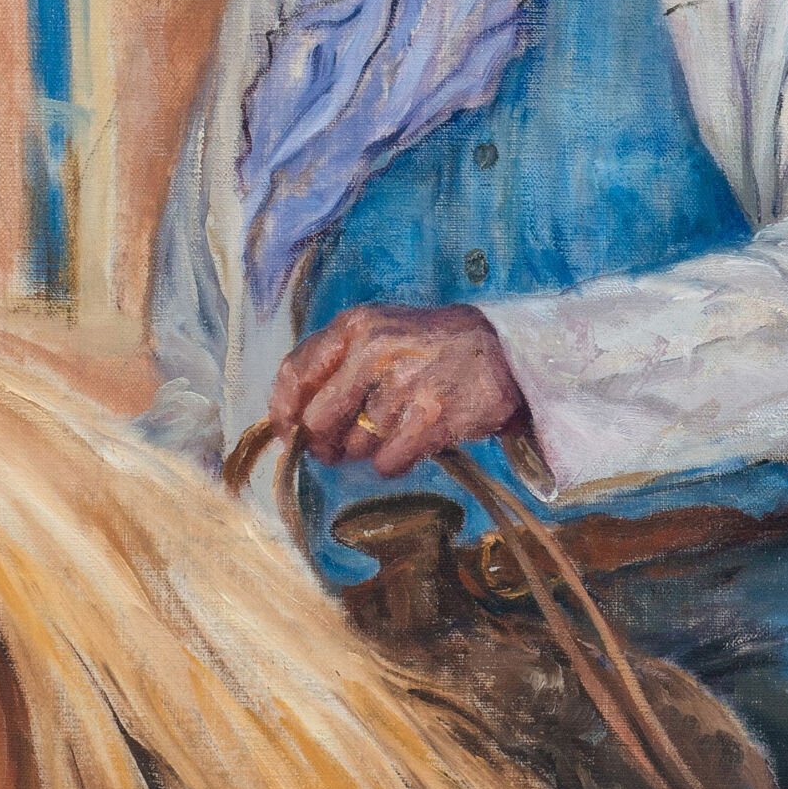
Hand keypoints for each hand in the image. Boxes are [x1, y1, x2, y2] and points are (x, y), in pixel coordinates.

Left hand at [269, 303, 525, 477]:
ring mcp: (404, 384)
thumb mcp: (380, 333)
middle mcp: (374, 350)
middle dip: (323, 443)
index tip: (288, 431)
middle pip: (317, 422)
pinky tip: (415, 440)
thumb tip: (290, 418)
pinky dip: (396, 461)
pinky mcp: (430, 417)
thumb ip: (334, 364)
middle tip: (340, 446)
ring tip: (399, 425)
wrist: (504, 352)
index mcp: (356, 325)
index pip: (295, 373)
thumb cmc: (430, 349)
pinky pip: (386, 463)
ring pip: (354, 447)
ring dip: (369, 449)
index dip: (283, 410)